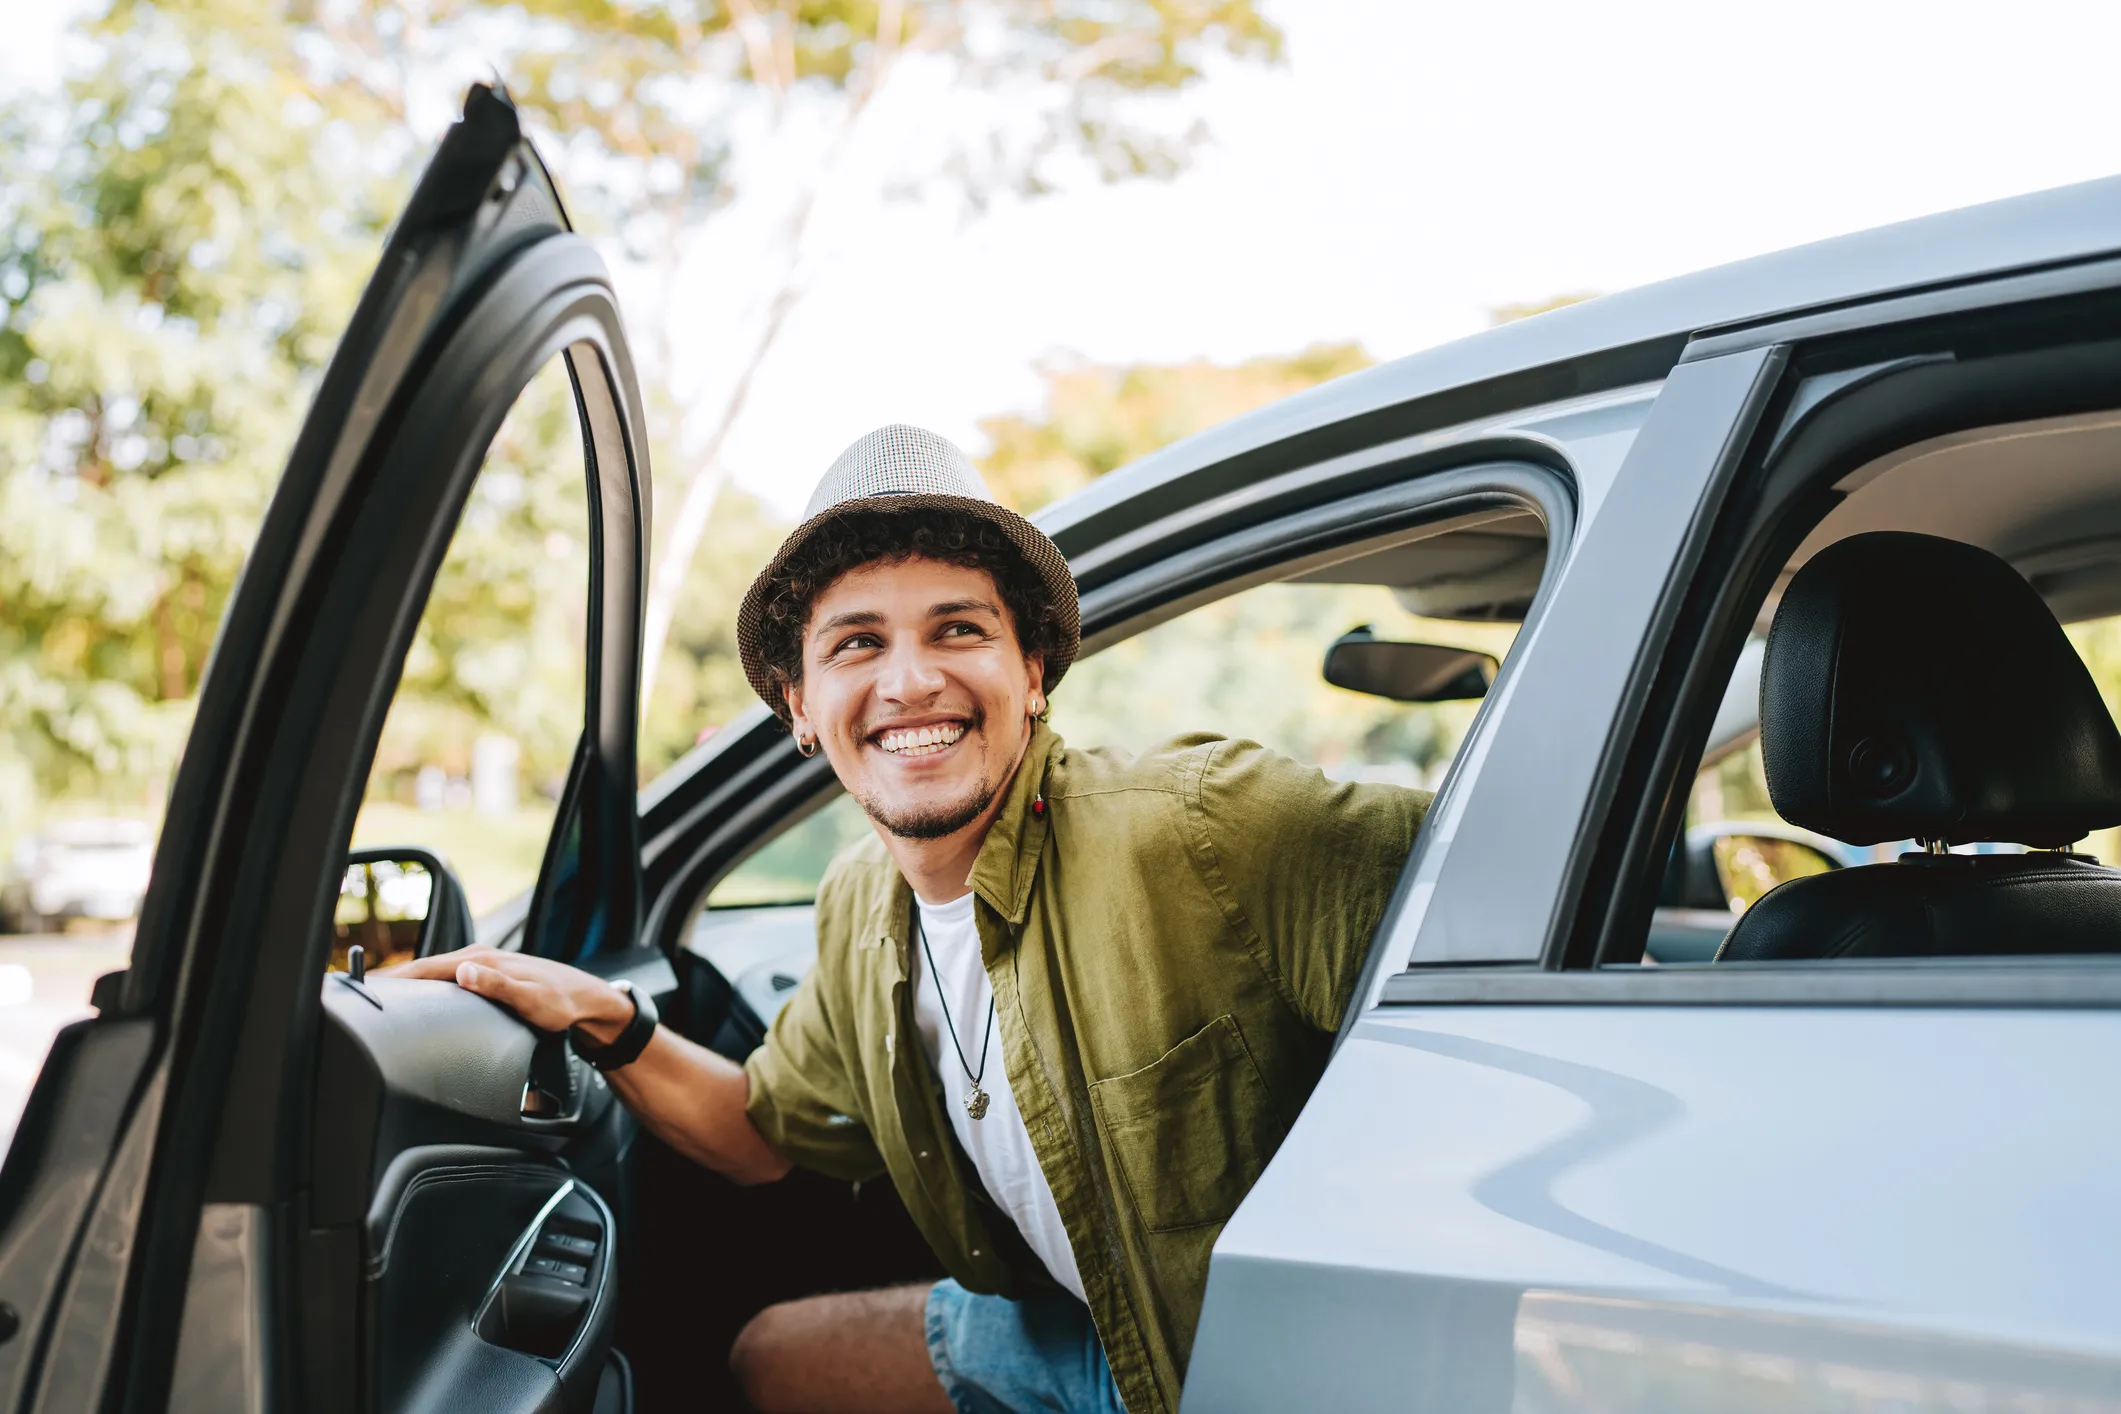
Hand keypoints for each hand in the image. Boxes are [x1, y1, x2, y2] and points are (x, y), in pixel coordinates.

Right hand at [379, 944, 634, 1042]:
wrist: (586, 999)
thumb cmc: (562, 1003)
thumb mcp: (531, 1000)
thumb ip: (497, 987)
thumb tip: (462, 973)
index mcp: (482, 961)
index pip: (426, 969)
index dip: (394, 978)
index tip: (364, 986)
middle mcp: (478, 957)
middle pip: (423, 969)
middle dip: (391, 980)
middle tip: (356, 993)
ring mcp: (481, 964)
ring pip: (432, 972)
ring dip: (406, 982)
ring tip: (376, 995)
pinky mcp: (485, 973)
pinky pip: (445, 978)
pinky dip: (425, 984)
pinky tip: (416, 997)